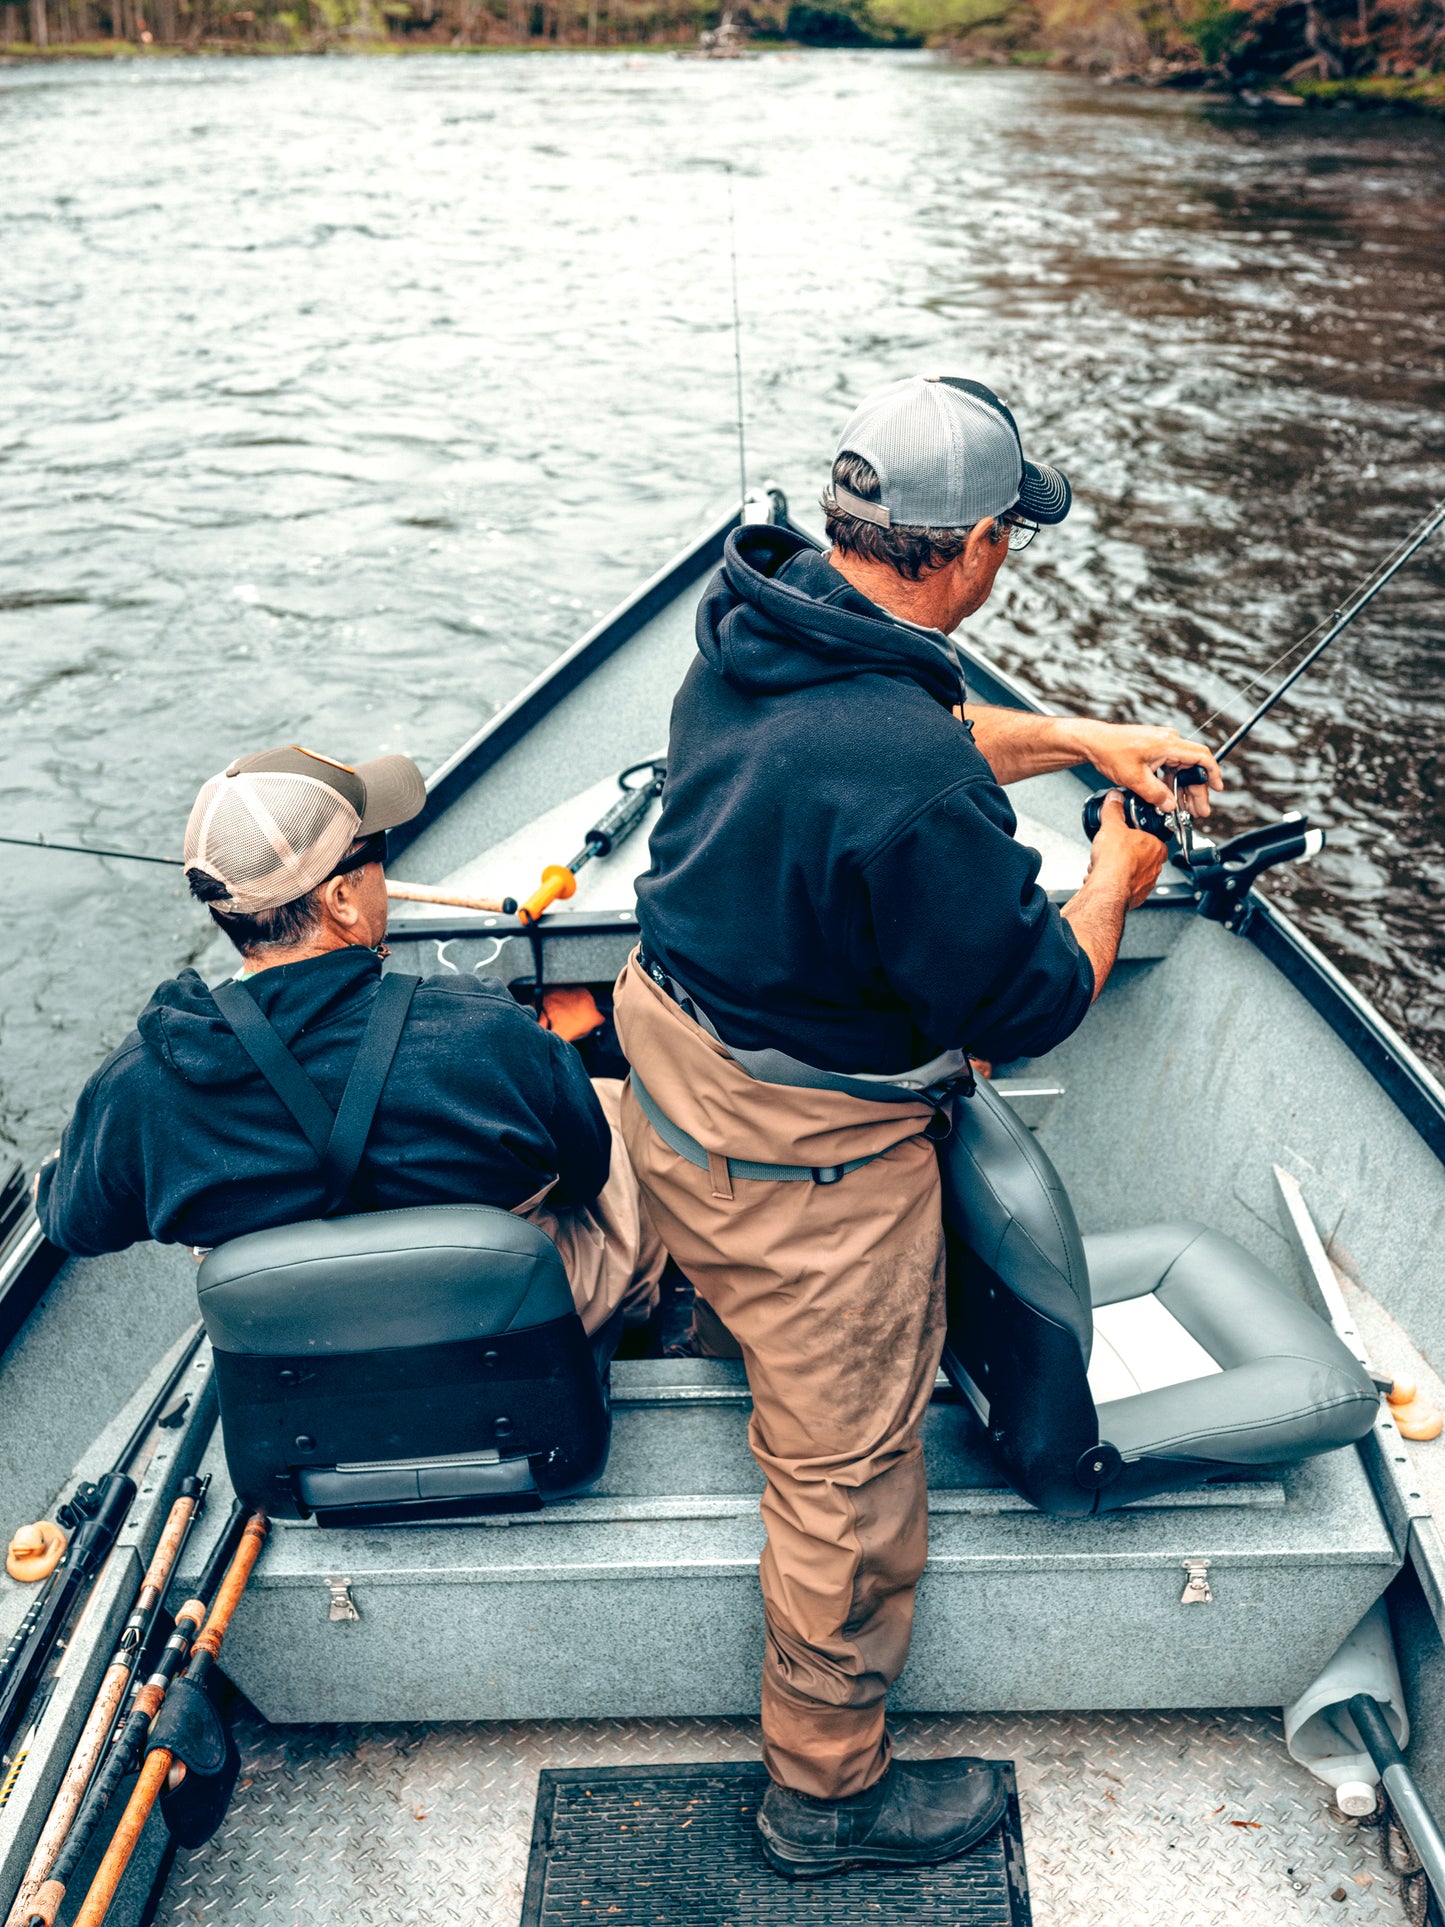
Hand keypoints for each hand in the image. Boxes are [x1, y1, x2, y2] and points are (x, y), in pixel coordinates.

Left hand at [1073, 721, 1221, 817]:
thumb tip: (1171, 806)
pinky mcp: (1155, 750)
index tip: (1217, 788)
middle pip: (1192, 767)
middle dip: (1197, 791)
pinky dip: (1172, 783)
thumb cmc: (1111, 752)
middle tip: (1199, 811)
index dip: (1212, 773)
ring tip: (1187, 810)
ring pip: (1182, 770)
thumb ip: (1155, 794)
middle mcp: (1169, 741)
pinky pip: (1170, 768)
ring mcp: (1162, 745)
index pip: (1201, 756)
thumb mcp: (1134, 779)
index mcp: (1168, 744)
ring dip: (1184, 789)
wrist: (1095, 742)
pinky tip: (1172, 799)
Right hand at [1088, 791, 1168, 908]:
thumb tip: (1115, 799)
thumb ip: (1114, 810)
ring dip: (1121, 871)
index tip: (1132, 836)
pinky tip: (1105, 878)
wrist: (1107, 888)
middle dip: (1128, 855)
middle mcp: (1155, 868)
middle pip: (1143, 858)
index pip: (1156, 840)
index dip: (1141, 837)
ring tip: (1107, 865)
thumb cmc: (1115, 861)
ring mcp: (1146, 885)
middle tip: (1115, 851)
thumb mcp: (1112, 825)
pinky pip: (1126, 889)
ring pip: (1134, 874)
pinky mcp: (1135, 898)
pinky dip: (1116, 884)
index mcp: (1156, 848)